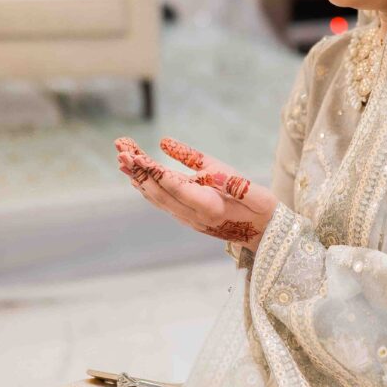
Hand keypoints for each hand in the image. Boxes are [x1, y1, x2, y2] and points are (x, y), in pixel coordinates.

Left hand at [114, 135, 278, 251]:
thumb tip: (200, 167)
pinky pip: (162, 202)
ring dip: (138, 178)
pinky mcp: (188, 218)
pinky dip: (146, 187)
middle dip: (138, 171)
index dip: (153, 171)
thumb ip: (223, 176)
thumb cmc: (261, 207)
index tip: (135, 155)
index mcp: (211, 206)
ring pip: (156, 198)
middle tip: (120, 150)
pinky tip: (135, 176)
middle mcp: (194, 216)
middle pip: (159, 193)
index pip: (175, 187)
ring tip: (121, 158)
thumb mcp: (250, 188)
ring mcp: (189, 220)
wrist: (266, 235)